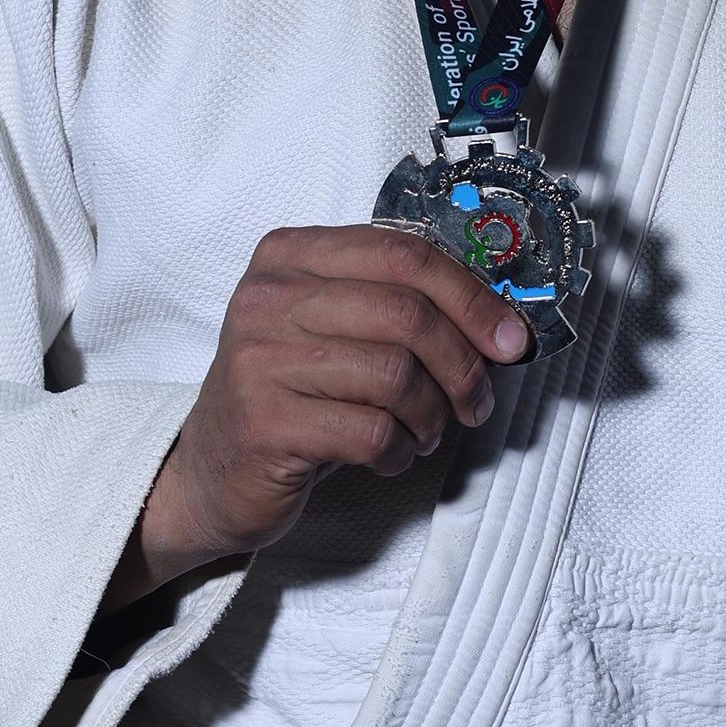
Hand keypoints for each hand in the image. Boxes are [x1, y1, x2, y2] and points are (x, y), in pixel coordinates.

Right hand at [103, 224, 529, 608]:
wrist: (214, 472)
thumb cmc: (294, 396)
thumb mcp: (336, 331)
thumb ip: (400, 307)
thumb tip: (502, 323)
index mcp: (290, 255)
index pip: (404, 254)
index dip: (472, 297)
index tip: (512, 340)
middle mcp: (268, 297)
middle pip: (406, 313)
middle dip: (462, 364)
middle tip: (477, 402)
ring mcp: (258, 359)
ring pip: (395, 375)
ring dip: (431, 415)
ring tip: (424, 432)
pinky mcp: (266, 422)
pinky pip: (373, 430)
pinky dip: (400, 450)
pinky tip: (389, 455)